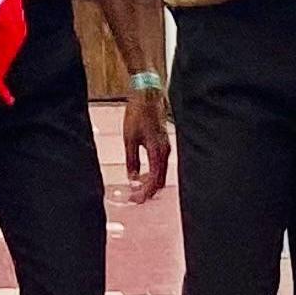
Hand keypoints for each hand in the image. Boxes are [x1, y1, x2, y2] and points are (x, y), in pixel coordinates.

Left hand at [121, 87, 171, 203]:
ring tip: (136, 188)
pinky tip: (141, 174)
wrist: (147, 95)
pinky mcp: (163, 143)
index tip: (135, 199)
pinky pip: (160, 164)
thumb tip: (131, 177)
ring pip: (161, 173)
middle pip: (160, 180)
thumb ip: (131, 160)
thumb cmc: (138, 114)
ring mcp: (166, 147)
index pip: (154, 181)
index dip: (145, 193)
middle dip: (148, 191)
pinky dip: (152, 173)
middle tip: (135, 197)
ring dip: (150, 183)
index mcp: (158, 152)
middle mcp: (165, 152)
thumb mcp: (129, 138)